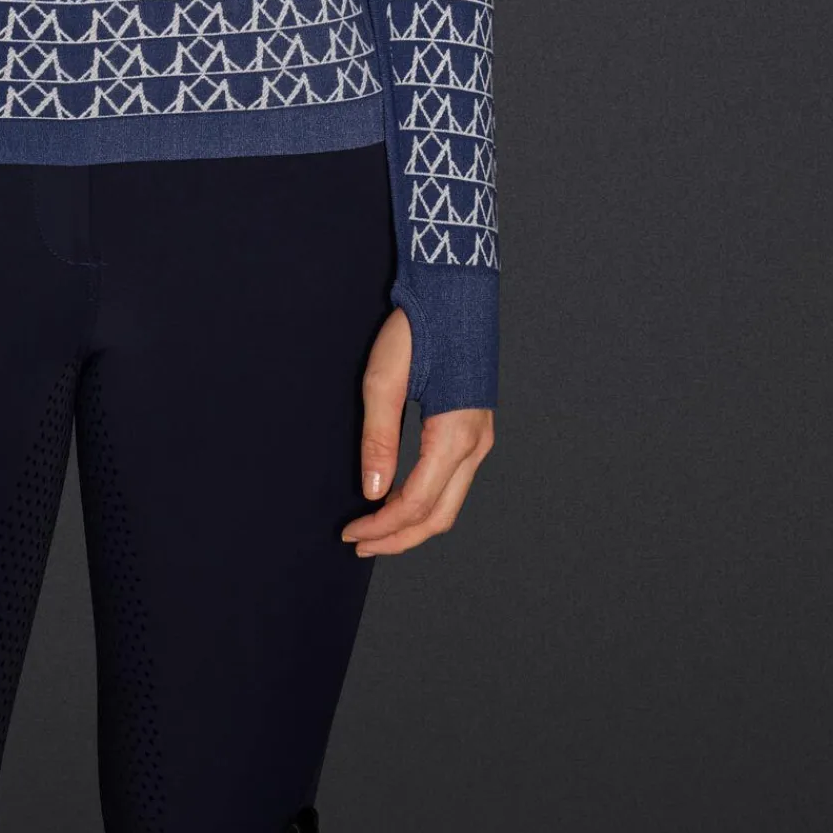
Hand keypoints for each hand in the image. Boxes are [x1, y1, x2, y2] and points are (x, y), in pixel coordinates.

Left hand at [340, 305, 493, 555]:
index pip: (416, 504)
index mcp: (455, 435)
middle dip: (398, 538)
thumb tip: (373, 492)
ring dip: (413, 524)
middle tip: (359, 543)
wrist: (453, 289)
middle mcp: (476, 443)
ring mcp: (481, 437)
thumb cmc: (419, 327)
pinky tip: (399, 500)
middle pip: (439, 516)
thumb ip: (378, 438)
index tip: (351, 532)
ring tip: (375, 529)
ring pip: (450, 504)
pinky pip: (453, 484)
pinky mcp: (476, 429)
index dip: (382, 526)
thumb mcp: (384, 379)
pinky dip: (427, 503)